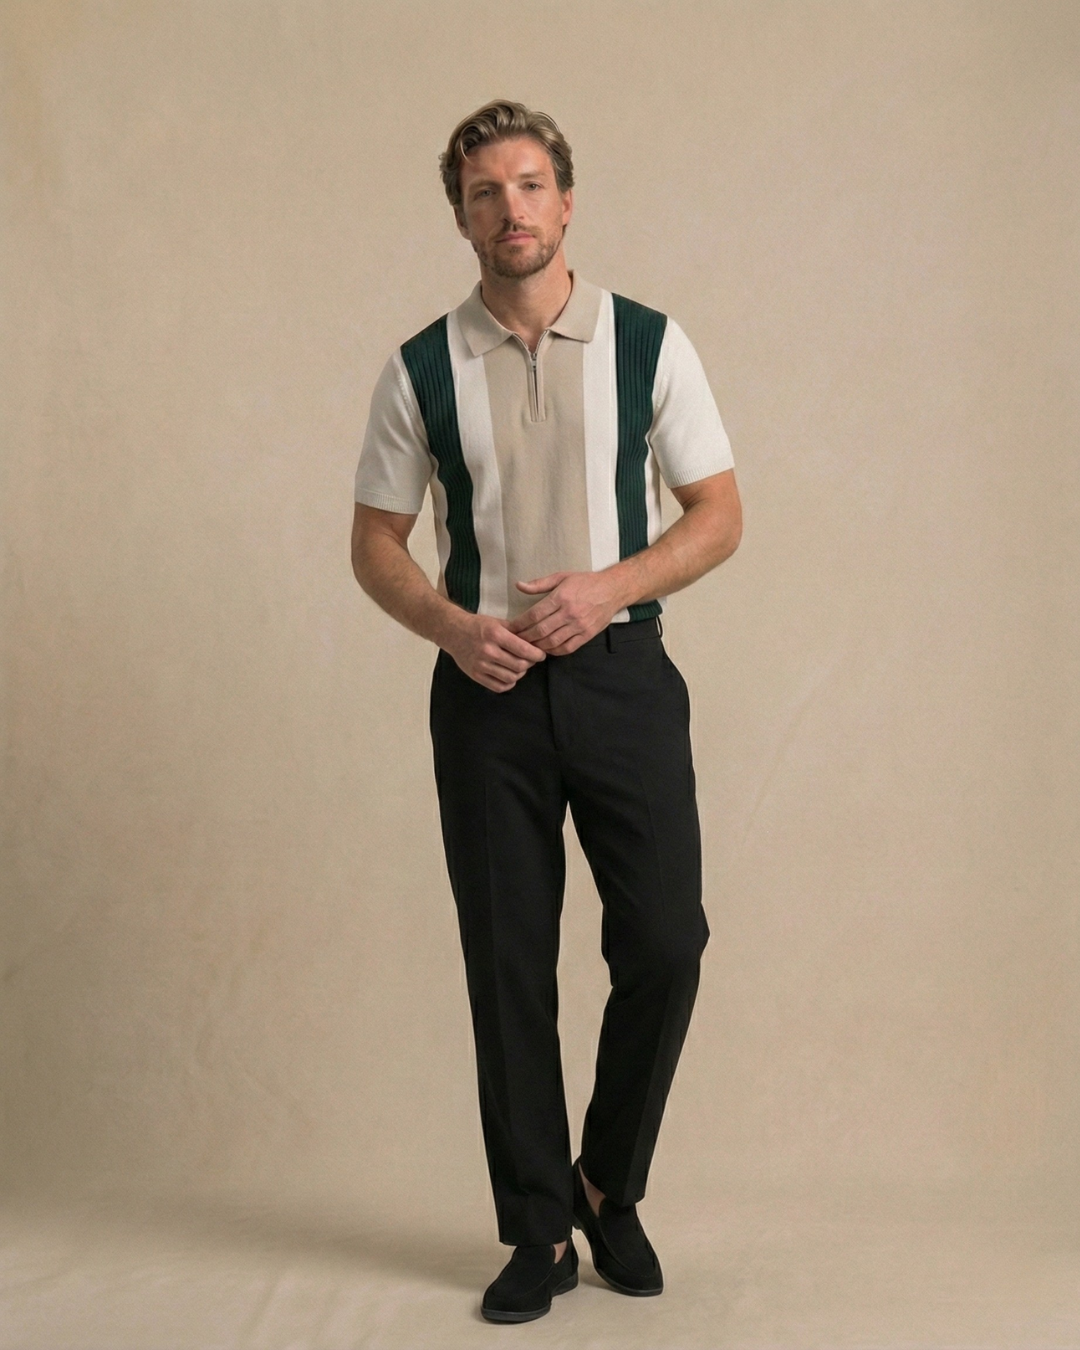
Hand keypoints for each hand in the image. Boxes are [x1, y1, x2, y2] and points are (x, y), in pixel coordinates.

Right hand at [444, 613, 546, 691]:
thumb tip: (536, 641)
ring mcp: (480, 665)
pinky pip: (499, 686)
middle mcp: (488, 651)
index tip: (541, 654)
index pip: (524, 650)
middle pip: (520, 666)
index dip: (537, 654)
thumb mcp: (497, 622)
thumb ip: (516, 632)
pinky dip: (509, 683)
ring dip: (520, 674)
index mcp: (495, 635)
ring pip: (511, 677)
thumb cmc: (478, 626)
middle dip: (530, 664)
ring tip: (520, 667)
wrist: (453, 632)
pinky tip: (509, 675)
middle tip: (531, 660)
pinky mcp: (475, 675)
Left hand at [506, 570, 625, 654]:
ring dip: (537, 646)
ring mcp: (579, 625)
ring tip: (528, 646)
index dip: (520, 624)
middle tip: (515, 640)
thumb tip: (519, 585)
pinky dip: (554, 651)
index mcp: (561, 597)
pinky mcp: (587, 635)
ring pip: (552, 642)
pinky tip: (546, 649)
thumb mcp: (562, 577)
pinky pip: (567, 648)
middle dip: (525, 638)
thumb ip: (539, 584)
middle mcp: (569, 613)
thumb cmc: (586, 582)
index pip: (534, 615)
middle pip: (541, 631)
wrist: (612, 590)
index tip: (511, 628)